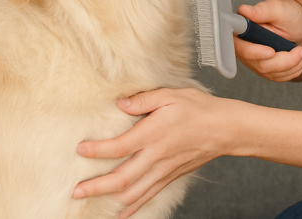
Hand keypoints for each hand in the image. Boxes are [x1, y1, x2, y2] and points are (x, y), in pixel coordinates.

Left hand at [73, 88, 232, 218]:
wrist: (225, 129)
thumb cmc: (199, 109)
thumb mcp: (171, 94)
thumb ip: (143, 100)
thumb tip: (120, 103)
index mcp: (154, 134)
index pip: (120, 147)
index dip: (98, 150)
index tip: (81, 149)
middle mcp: (156, 157)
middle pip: (122, 178)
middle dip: (97, 187)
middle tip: (76, 191)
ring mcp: (163, 171)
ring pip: (133, 193)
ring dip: (109, 201)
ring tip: (88, 203)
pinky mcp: (170, 177)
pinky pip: (148, 196)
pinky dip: (132, 207)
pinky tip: (119, 213)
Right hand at [235, 0, 301, 81]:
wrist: (296, 23)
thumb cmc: (286, 12)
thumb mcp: (277, 8)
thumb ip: (261, 10)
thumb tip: (244, 10)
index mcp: (242, 31)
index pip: (240, 47)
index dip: (253, 52)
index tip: (271, 52)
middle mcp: (244, 48)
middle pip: (259, 64)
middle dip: (284, 60)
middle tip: (301, 50)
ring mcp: (253, 61)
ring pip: (270, 73)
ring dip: (292, 65)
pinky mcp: (264, 69)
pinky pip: (277, 77)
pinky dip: (292, 71)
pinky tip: (300, 60)